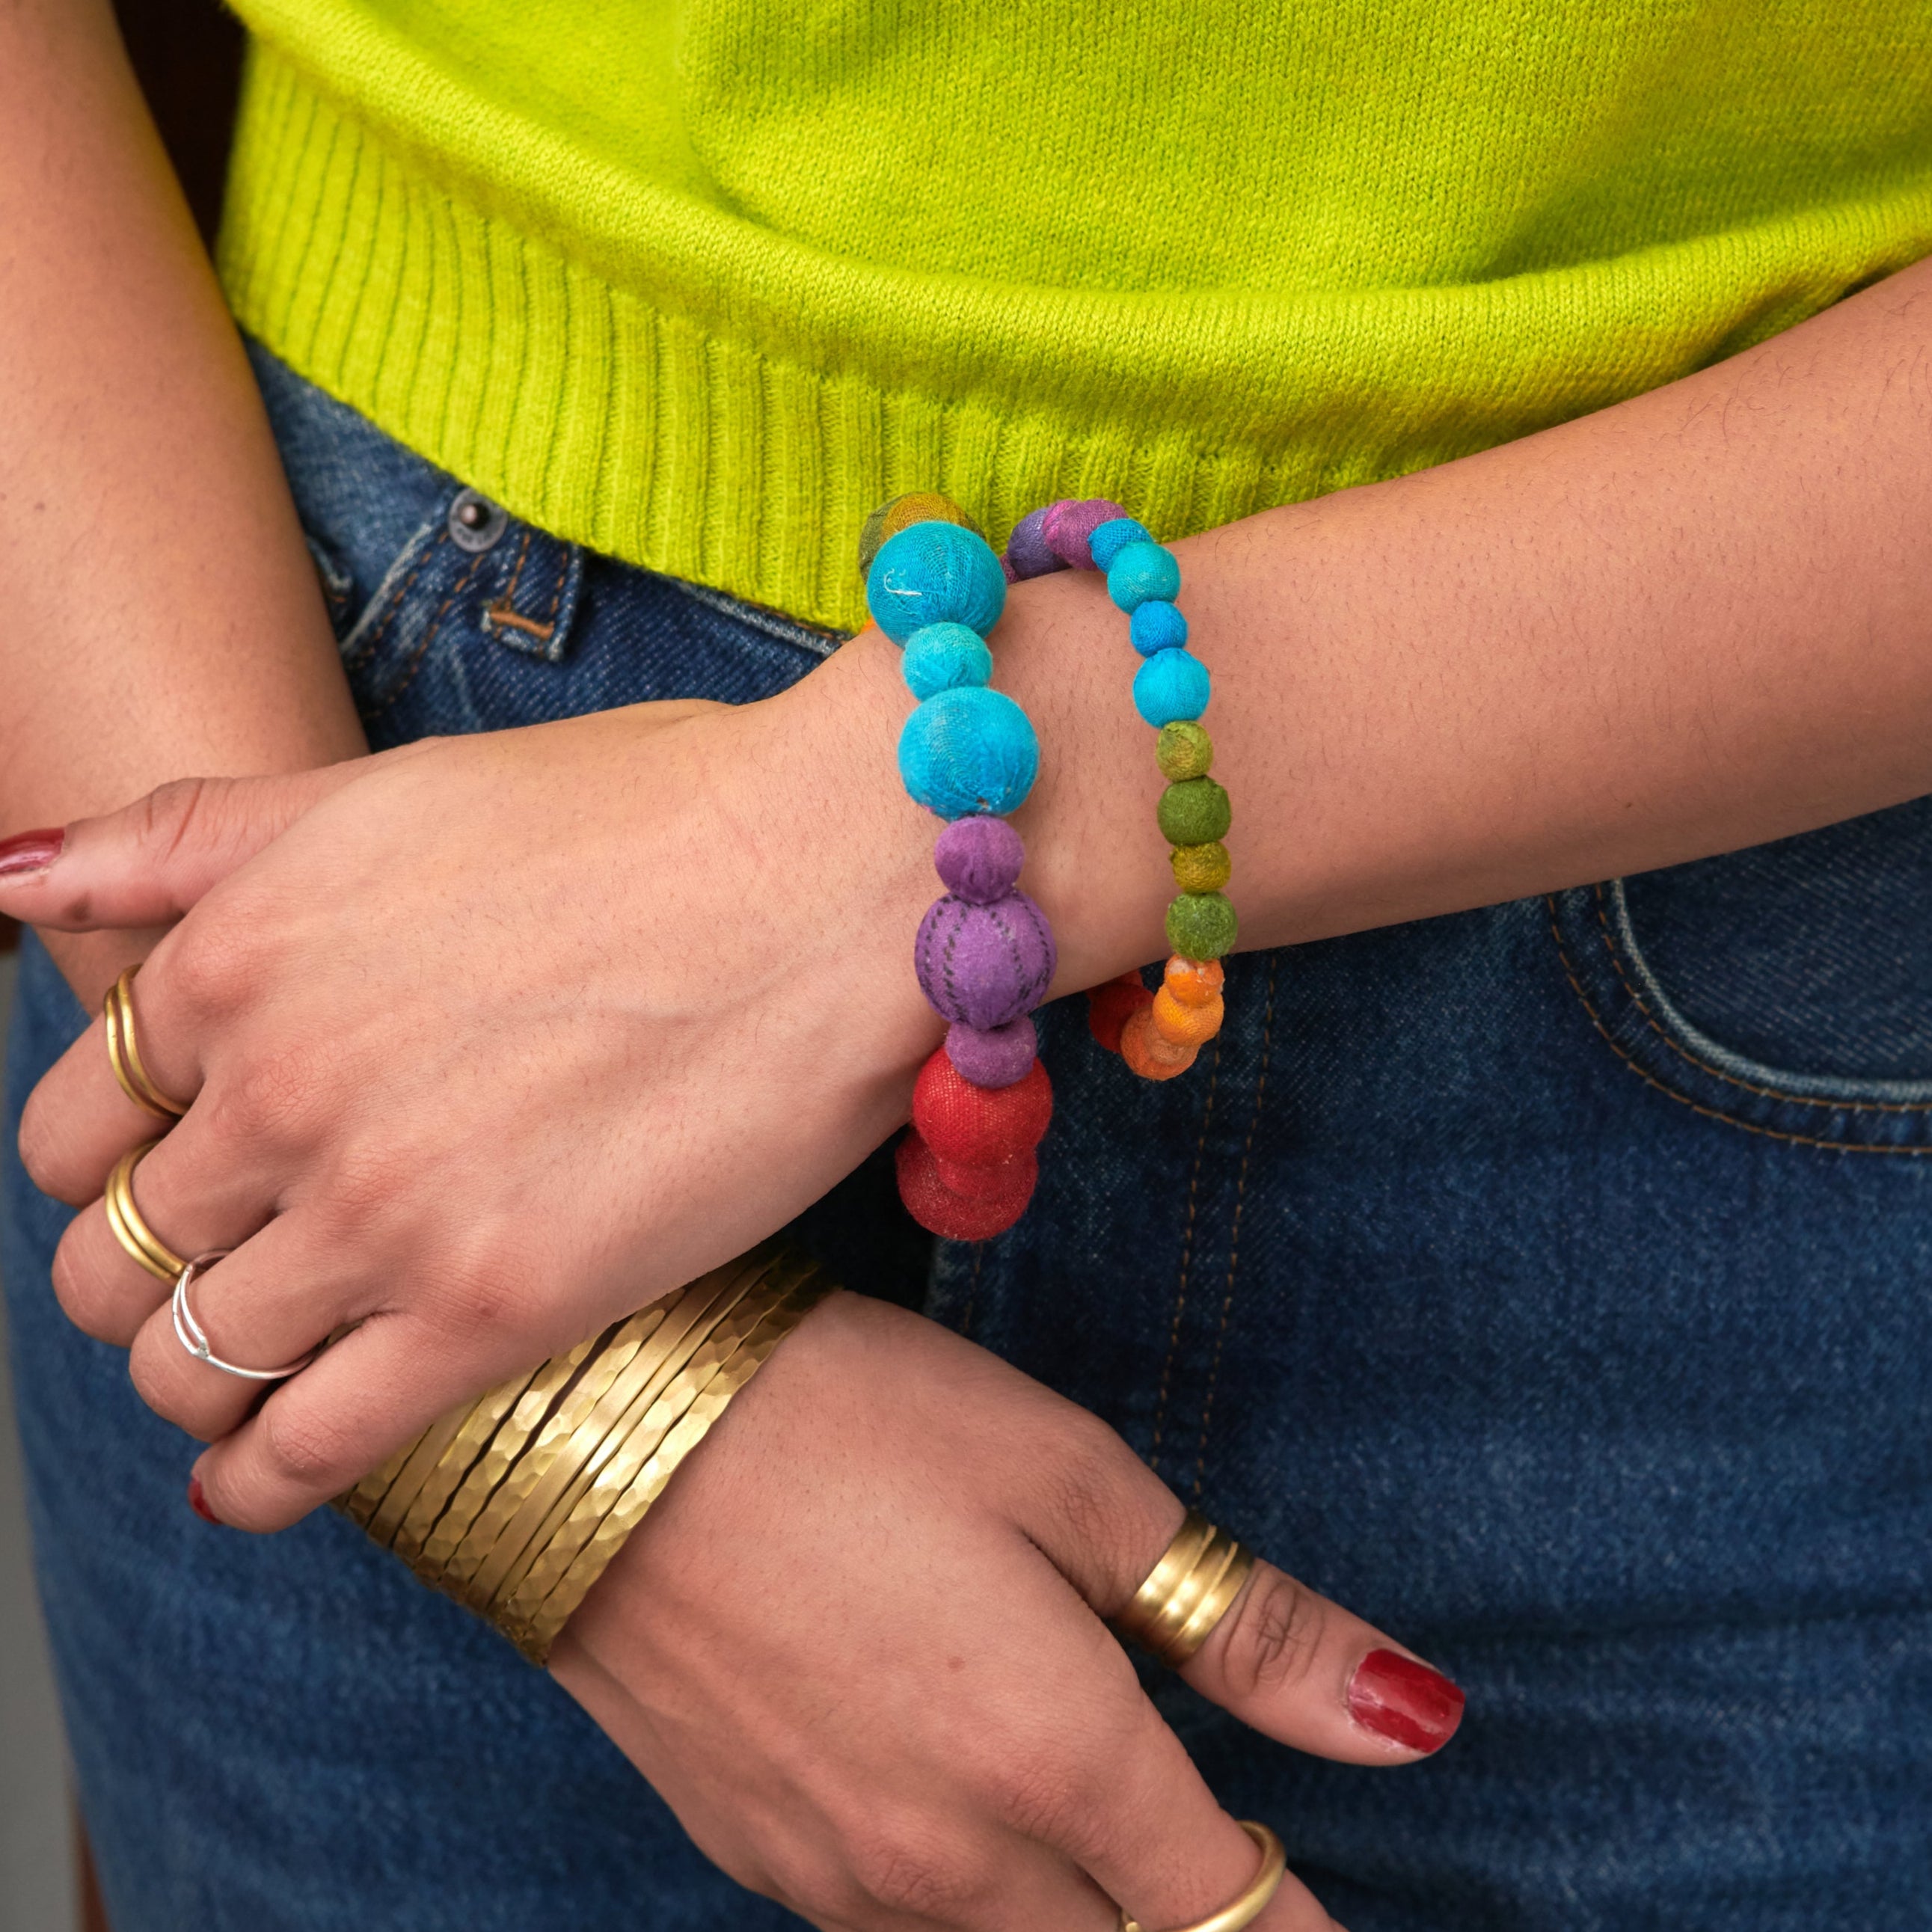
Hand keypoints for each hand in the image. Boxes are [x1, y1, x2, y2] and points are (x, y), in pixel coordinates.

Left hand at [5, 673, 950, 1529]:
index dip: (111, 1164)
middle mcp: (279, 1089)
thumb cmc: (647, 814)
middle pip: (115, 1254)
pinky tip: (262, 1475)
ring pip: (185, 1362)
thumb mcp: (387, 787)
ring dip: (193, 1381)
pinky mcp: (492, 1308)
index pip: (73, 1120)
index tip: (178, 1179)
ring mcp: (378, 1208)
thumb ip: (187, 836)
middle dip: (144, 1275)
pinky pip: (302, 1452)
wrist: (830, 876)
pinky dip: (257, 1480)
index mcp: (238, 957)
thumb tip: (5, 878)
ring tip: (250, 1374)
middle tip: (221, 1275)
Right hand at [552, 1292, 1461, 1930]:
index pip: (1238, 1923)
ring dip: (1080, 1920)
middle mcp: (952, 1867)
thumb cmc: (851, 1420)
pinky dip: (971, 1909)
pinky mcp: (758, 1859)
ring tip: (1114, 1848)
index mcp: (1059, 1765)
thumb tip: (1411, 1720)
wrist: (587, 1430)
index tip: (1348, 1930)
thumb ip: (1245, 1625)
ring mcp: (838, 1882)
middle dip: (1199, 1931)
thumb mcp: (1073, 1483)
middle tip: (1225, 1865)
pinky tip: (969, 1815)